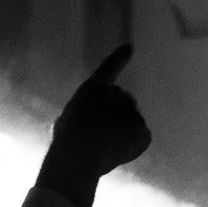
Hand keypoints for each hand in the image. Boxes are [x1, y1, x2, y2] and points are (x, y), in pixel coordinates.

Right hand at [49, 44, 151, 175]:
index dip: (118, 59)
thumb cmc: (65, 144)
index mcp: (91, 90)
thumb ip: (79, 115)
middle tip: (100, 134)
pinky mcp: (142, 128)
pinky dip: (134, 145)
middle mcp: (114, 94)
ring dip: (123, 131)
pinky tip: (118, 152)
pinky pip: (142, 135)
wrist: (77, 159)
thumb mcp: (65, 122)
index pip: (107, 70)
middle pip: (123, 101)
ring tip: (106, 147)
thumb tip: (81, 122)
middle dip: (116, 114)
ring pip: (132, 119)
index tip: (130, 47)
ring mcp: (131, 111)